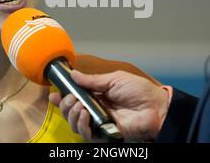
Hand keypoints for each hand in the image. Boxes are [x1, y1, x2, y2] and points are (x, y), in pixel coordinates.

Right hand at [49, 70, 169, 141]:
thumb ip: (93, 80)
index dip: (63, 97)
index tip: (54, 94)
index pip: (76, 97)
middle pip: (71, 112)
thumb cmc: (140, 91)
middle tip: (71, 98)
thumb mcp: (114, 79)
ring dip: (72, 115)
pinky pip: (87, 134)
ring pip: (75, 124)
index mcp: (98, 95)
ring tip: (79, 107)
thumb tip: (74, 75)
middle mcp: (97, 109)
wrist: (156, 106)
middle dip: (65, 105)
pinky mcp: (105, 134)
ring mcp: (100, 122)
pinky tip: (84, 115)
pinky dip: (82, 125)